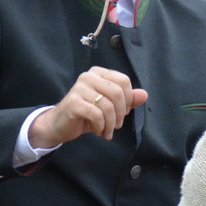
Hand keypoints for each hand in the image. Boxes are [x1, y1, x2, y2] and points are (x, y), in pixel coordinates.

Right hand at [28, 67, 147, 148]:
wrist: (60, 125)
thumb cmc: (86, 114)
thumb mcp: (109, 107)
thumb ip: (127, 100)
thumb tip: (144, 94)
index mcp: (99, 73)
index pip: (123, 81)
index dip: (128, 100)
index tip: (123, 113)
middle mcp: (88, 76)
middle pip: (117, 92)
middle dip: (121, 113)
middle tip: (116, 125)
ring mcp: (79, 88)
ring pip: (108, 106)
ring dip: (111, 124)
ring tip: (107, 131)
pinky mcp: (73, 102)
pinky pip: (96, 114)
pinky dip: (101, 126)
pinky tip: (98, 131)